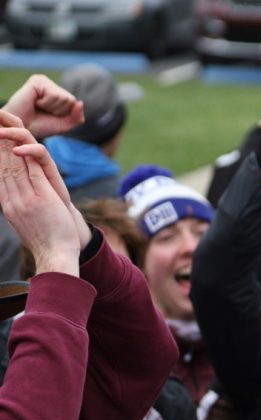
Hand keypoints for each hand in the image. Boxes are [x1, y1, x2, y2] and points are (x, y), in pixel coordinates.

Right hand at [0, 114, 88, 274]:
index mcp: (8, 203)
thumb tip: (18, 193)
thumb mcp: (27, 219)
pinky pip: (32, 169)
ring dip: (7, 140)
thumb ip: (21, 203)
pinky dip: (27, 152)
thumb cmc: (45, 240)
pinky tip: (22, 139)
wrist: (56, 256)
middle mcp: (12, 198)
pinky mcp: (42, 197)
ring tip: (1, 121)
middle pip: (0, 163)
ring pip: (12, 162)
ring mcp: (26, 197)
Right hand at [2, 74, 83, 139]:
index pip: (75, 103)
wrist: (21, 128)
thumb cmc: (40, 126)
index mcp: (57, 93)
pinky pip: (54, 95)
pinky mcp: (37, 81)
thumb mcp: (64, 125)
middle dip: (59, 111)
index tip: (50, 116)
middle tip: (43, 112)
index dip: (65, 114)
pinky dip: (46, 104)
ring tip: (38, 107)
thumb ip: (77, 117)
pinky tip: (35, 102)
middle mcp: (51, 85)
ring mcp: (44, 81)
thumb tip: (80, 102)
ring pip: (63, 98)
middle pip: (71, 100)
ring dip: (51, 108)